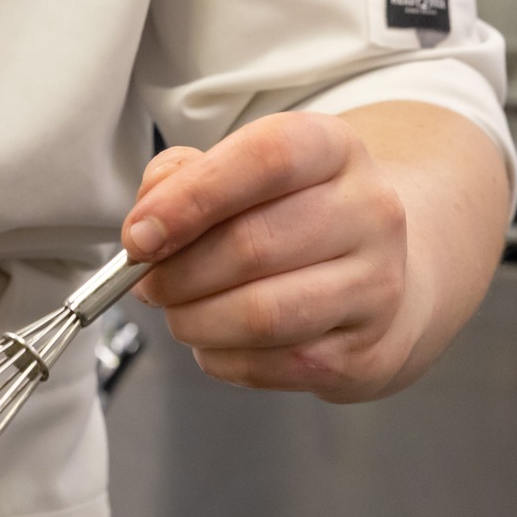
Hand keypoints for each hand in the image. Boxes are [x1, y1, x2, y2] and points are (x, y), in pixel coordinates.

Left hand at [122, 110, 424, 402]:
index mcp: (335, 150)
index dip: (192, 197)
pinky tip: (216, 340)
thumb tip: (145, 225)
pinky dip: (220, 357)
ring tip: (179, 312)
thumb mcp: (242, 175)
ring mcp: (375, 286)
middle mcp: (369, 212)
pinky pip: (268, 365)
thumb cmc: (292, 222)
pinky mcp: (363, 352)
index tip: (139, 235)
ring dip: (194, 321)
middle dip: (176, 274)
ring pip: (260, 315)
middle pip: (252, 246)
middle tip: (147, 283)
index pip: (268, 157)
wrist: (377, 280)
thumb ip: (181, 180)